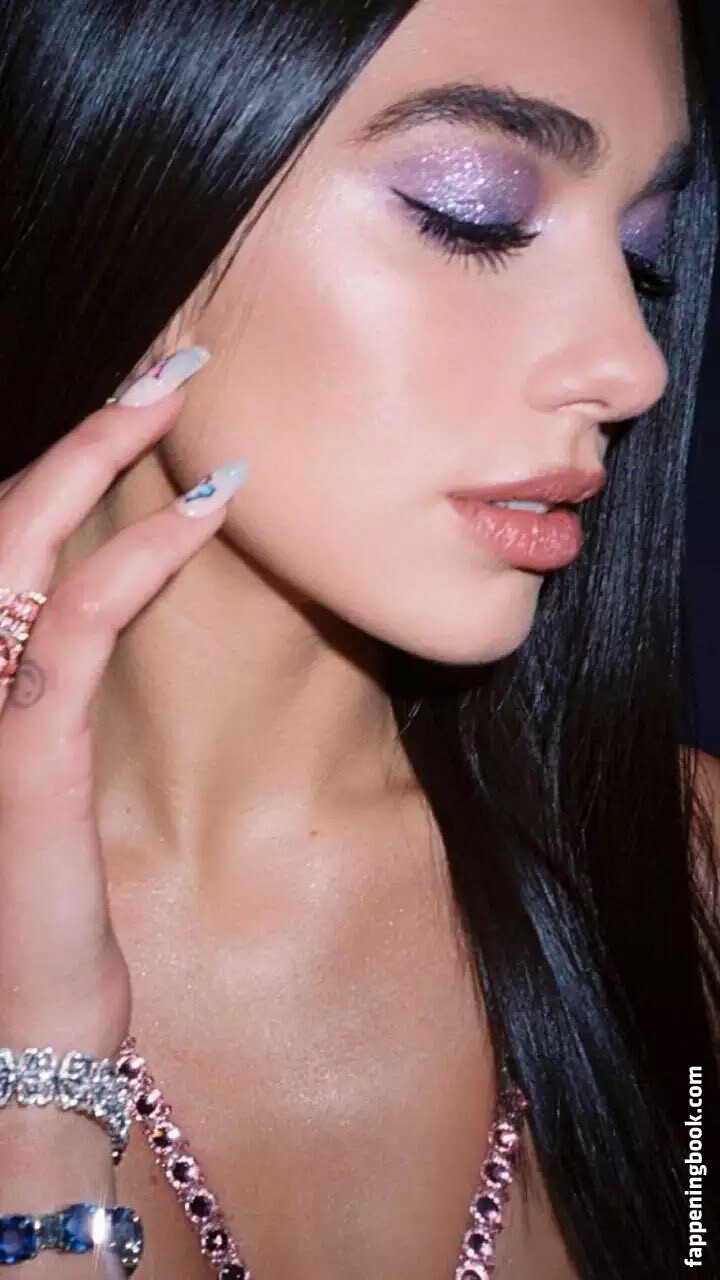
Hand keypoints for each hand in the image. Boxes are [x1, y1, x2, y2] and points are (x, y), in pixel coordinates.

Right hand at [0, 353, 241, 1058]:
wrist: (23, 1015)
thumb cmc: (41, 898)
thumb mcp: (43, 771)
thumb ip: (57, 677)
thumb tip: (111, 600)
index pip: (9, 534)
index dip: (68, 458)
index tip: (141, 404)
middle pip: (10, 511)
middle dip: (89, 424)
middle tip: (167, 364)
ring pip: (27, 541)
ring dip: (107, 454)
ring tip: (184, 395)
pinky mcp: (25, 750)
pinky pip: (77, 624)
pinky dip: (139, 557)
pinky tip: (206, 514)